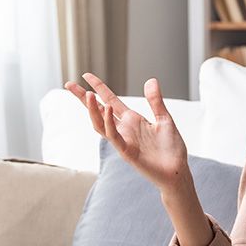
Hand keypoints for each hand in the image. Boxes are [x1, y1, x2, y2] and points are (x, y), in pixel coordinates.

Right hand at [65, 74, 190, 195]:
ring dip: (93, 110)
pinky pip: (113, 136)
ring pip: (100, 124)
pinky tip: (106, 108)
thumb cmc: (171, 149)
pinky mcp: (126, 152)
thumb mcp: (164, 119)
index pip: (110, 100)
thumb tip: (151, 80)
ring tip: (87, 94)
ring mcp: (123, 141)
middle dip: (83, 98)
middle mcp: (124, 129)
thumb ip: (155, 101)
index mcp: (132, 120)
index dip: (99, 87)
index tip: (86, 75)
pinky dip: (108, 122)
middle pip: (98, 111)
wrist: (177, 171)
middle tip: (68, 84)